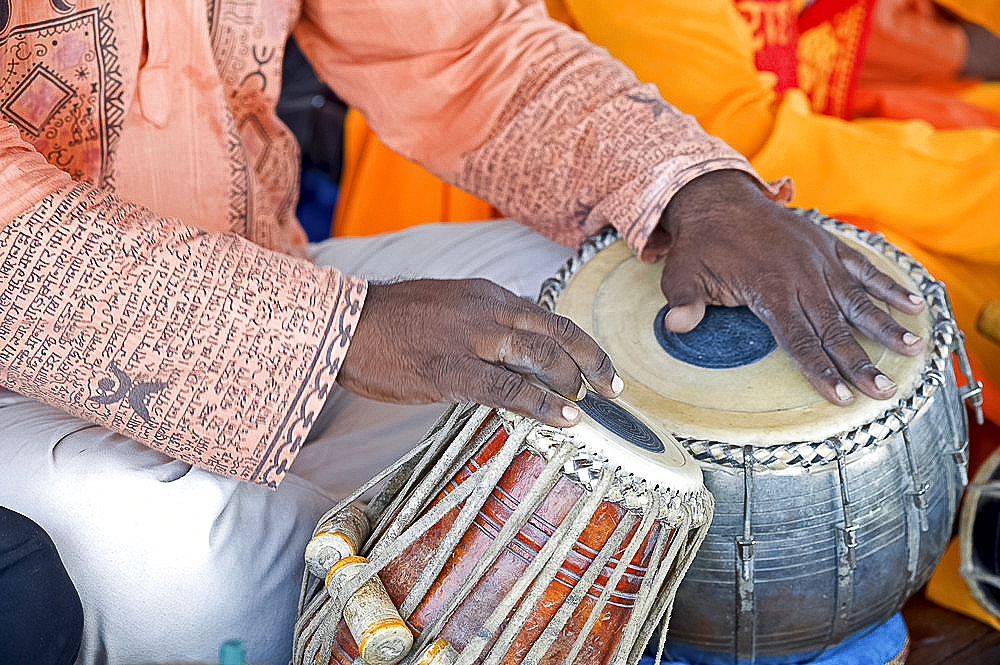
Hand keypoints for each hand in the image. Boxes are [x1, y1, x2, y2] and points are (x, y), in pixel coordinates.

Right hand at [337, 278, 621, 425]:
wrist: (345, 324)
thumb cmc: (391, 322)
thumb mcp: (447, 307)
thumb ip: (483, 323)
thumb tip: (514, 352)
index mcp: (486, 294)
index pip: (546, 314)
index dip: (578, 341)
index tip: (597, 363)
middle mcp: (487, 309)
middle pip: (556, 330)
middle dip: (590, 359)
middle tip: (609, 386)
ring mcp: (471, 338)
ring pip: (541, 354)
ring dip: (571, 380)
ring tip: (587, 402)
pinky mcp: (452, 369)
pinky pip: (509, 388)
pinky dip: (542, 404)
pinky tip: (564, 418)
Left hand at [656, 170, 925, 404]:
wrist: (718, 199)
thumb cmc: (701, 244)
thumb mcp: (682, 272)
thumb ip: (684, 301)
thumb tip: (675, 325)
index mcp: (768, 289)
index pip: (799, 339)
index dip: (820, 370)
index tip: (841, 397)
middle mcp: (800, 276)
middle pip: (834, 327)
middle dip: (860, 362)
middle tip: (884, 391)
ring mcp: (818, 259)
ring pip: (856, 299)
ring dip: (885, 325)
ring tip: (912, 349)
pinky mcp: (827, 245)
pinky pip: (863, 267)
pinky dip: (888, 285)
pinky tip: (914, 304)